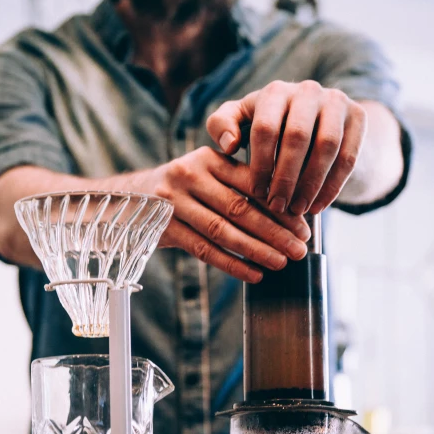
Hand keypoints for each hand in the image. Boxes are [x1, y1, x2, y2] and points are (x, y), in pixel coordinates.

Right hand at [150, 146, 310, 282]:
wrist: (129, 200)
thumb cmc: (185, 189)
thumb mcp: (208, 173)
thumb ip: (240, 182)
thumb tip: (290, 212)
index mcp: (209, 158)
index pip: (251, 182)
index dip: (280, 206)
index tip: (304, 225)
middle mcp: (189, 176)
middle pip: (239, 209)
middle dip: (275, 232)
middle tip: (300, 249)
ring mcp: (174, 203)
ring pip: (222, 232)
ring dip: (256, 250)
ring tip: (282, 263)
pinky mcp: (164, 228)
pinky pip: (204, 250)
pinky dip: (232, 265)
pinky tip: (254, 274)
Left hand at [207, 80, 366, 214]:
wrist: (315, 121)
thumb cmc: (268, 127)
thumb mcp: (241, 122)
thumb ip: (222, 126)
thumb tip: (228, 145)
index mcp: (275, 92)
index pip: (265, 128)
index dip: (260, 164)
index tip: (256, 193)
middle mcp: (308, 90)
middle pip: (297, 137)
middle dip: (285, 177)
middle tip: (277, 207)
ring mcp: (337, 101)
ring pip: (327, 146)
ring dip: (311, 183)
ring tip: (297, 210)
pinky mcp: (359, 117)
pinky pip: (349, 157)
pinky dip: (333, 186)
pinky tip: (318, 206)